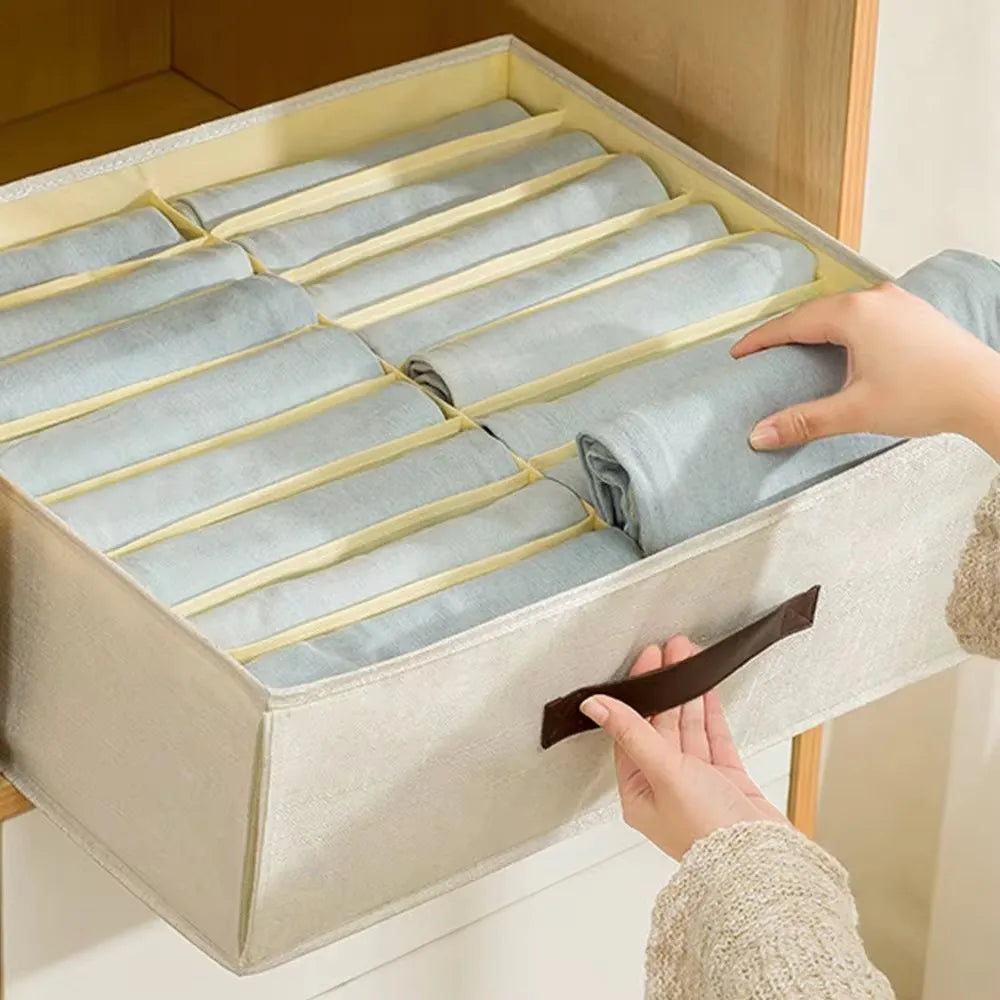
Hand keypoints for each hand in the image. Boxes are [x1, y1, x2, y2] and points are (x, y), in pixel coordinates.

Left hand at [580, 636, 787, 860]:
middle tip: (671, 650)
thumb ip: (631, 732)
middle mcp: (664, 787)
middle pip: (659, 726)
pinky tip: (706, 689)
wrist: (761, 862)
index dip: (637, 693)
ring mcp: (696, 784)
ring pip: (687, 729)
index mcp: (638, 792)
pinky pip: (713, 739)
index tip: (646, 660)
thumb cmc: (707, 831)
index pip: (630, 730)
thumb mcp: (663, 772)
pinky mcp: (725, 781)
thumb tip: (593, 706)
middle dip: (666, 687)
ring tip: (690, 658)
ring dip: (688, 694)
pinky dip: (710, 714)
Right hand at [731, 282, 999, 459]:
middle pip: (815, 313)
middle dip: (786, 333)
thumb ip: (803, 421)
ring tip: (798, 350)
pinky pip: (866, 315)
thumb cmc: (927, 396)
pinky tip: (844, 347)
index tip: (739, 353)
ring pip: (842, 312)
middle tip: (762, 353)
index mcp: (853, 315)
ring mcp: (898, 303)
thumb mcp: (855, 411)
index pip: (792, 323)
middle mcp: (874, 299)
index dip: (761, 340)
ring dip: (817, 329)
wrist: (986, 392)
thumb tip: (758, 434)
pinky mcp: (915, 314)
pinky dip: (844, 329)